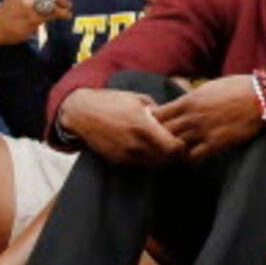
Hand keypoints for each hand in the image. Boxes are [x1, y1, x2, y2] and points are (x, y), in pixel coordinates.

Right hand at [59, 86, 189, 165]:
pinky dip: (147, 160)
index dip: (182, 146)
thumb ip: (159, 111)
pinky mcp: (117, 161)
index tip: (183, 140)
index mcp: (143, 126)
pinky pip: (140, 165)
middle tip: (178, 147)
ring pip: (153, 165)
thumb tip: (175, 118)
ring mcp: (125, 154)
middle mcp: (135, 144)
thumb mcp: (139, 100)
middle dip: (174, 155)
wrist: (82, 113)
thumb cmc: (112, 101)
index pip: (173, 148)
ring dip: (161, 159)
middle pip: (166, 160)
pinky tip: (149, 150)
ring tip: (164, 148)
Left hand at [151, 76, 265, 160]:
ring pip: (175, 146)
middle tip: (158, 142)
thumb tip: (180, 104)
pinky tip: (192, 154)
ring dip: (173, 149)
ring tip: (173, 151)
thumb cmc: (237, 88)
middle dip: (158, 137)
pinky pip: (193, 156)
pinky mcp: (216, 144)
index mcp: (189, 101)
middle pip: (162, 132)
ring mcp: (203, 131)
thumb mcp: (209, 88)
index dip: (153, 122)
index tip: (155, 125)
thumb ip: (192, 98)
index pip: (158, 115)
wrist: (261, 98)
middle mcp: (192, 117)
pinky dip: (189, 157)